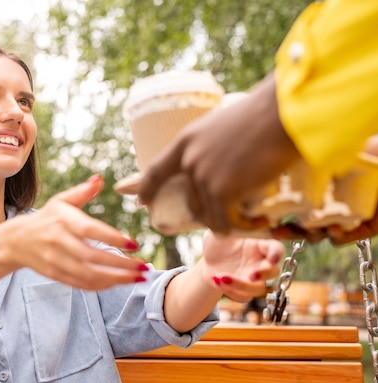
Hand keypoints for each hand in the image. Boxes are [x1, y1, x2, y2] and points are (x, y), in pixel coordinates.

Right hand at [7, 175, 147, 289]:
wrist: (16, 240)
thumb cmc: (47, 218)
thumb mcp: (61, 201)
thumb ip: (82, 192)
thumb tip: (100, 179)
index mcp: (63, 220)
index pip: (90, 231)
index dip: (112, 238)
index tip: (134, 244)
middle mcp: (59, 242)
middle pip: (93, 257)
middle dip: (121, 265)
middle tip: (144, 267)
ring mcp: (56, 260)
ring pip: (89, 274)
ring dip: (116, 279)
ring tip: (137, 278)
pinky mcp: (55, 274)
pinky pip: (81, 283)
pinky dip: (101, 286)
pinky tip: (118, 283)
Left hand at [137, 74, 301, 234]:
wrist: (284, 113)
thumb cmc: (267, 112)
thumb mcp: (226, 124)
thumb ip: (216, 145)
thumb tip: (226, 162)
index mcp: (186, 140)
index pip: (156, 170)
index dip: (146, 188)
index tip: (141, 201)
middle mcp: (189, 160)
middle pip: (191, 201)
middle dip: (207, 214)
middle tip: (230, 217)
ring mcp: (203, 177)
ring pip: (210, 214)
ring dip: (231, 222)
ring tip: (253, 221)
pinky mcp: (222, 191)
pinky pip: (228, 220)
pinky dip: (245, 226)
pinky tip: (260, 223)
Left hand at [199, 230, 284, 301]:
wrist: (208, 261)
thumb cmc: (218, 241)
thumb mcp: (219, 231)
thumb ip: (226, 226)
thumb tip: (230, 218)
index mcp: (260, 244)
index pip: (276, 249)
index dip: (277, 254)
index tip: (273, 258)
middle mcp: (260, 262)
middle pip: (274, 272)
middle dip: (265, 274)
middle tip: (251, 275)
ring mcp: (254, 278)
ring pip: (258, 288)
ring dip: (241, 285)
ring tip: (221, 277)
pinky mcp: (244, 291)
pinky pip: (244, 298)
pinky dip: (230, 292)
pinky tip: (216, 280)